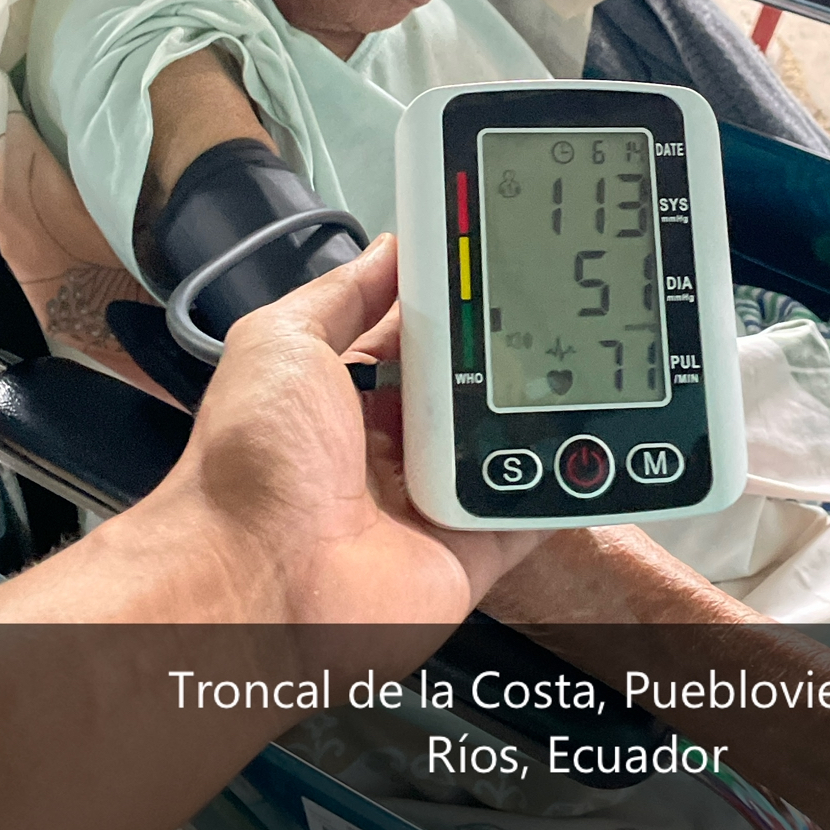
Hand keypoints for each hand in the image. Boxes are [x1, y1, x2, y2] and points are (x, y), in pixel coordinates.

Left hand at [168, 233, 546, 624]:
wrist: (258, 579)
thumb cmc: (249, 469)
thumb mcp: (280, 342)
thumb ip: (341, 295)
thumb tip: (392, 250)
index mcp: (341, 397)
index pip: (414, 337)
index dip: (450, 302)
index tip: (492, 263)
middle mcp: (388, 448)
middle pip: (468, 386)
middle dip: (503, 352)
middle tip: (542, 311)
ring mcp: (430, 501)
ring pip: (506, 443)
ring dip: (533, 412)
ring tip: (567, 367)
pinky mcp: (467, 551)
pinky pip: (528, 515)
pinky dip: (558, 487)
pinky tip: (581, 446)